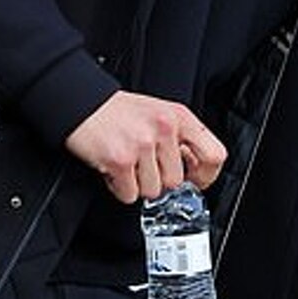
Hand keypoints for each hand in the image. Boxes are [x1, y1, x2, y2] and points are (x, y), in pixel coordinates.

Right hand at [65, 90, 226, 203]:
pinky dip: (119, 188)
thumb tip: (195, 170)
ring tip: (128, 163)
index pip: (214, 155)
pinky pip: (129, 194)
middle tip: (143, 165)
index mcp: (179, 116)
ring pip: (153, 191)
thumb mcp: (160, 114)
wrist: (83, 103)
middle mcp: (164, 128)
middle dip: (158, 180)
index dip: (205, 175)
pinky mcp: (121, 159)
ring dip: (137, 184)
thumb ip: (180, 138)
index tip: (194, 180)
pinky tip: (114, 168)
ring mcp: (143, 144)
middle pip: (176, 181)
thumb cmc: (119, 111)